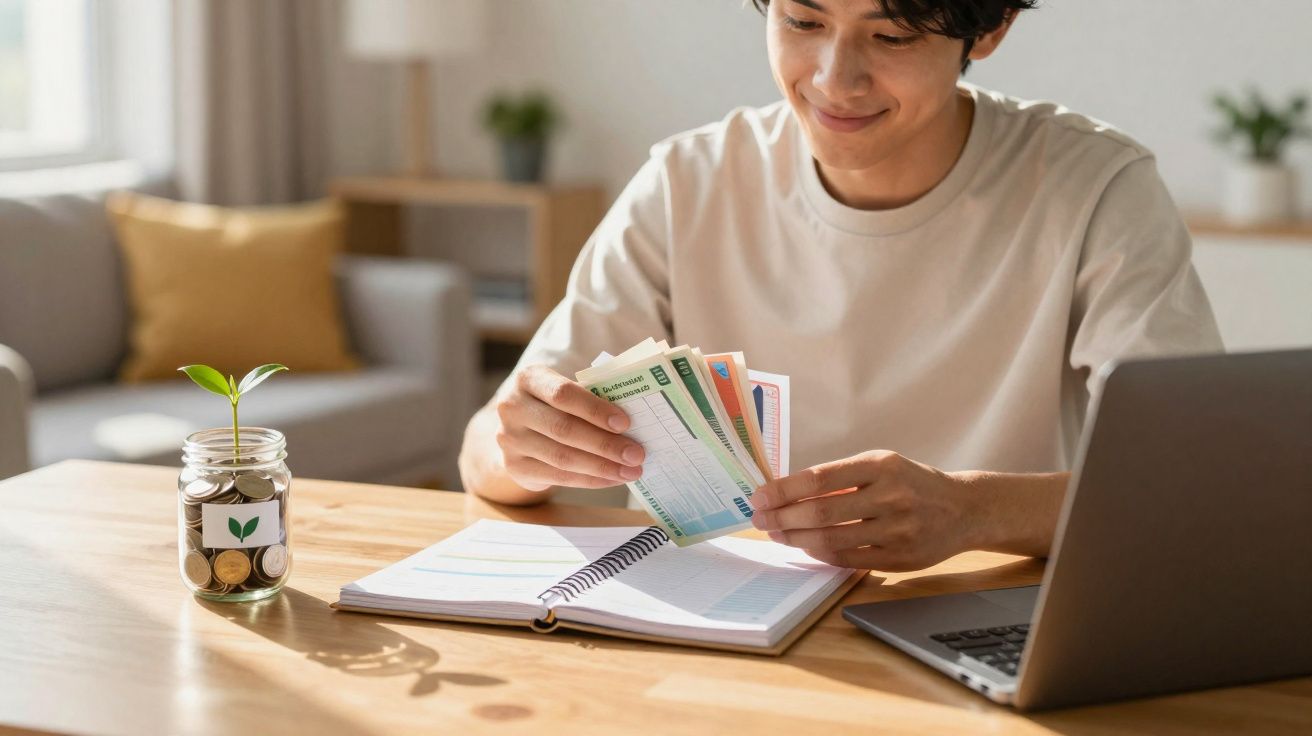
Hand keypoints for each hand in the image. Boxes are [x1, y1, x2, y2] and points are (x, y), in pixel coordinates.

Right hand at [493, 364, 644, 491]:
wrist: (519, 427)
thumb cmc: (555, 403)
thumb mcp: (566, 389)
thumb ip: (593, 394)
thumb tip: (633, 415)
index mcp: (529, 378)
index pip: (563, 394)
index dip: (595, 409)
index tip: (626, 423)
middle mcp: (513, 407)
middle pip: (564, 429)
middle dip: (605, 444)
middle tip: (637, 454)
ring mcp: (510, 439)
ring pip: (562, 457)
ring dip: (602, 467)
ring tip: (631, 470)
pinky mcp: (515, 467)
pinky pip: (558, 477)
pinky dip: (590, 480)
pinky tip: (612, 479)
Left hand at [749, 450, 978, 571]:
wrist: (964, 509)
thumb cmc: (912, 483)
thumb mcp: (882, 465)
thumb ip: (841, 477)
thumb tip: (786, 491)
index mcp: (881, 465)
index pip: (820, 478)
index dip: (784, 490)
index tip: (760, 495)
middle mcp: (891, 495)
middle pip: (821, 511)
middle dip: (782, 517)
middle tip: (760, 519)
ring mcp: (897, 530)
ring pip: (831, 539)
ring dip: (796, 538)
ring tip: (777, 533)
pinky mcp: (900, 558)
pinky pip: (848, 559)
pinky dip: (821, 554)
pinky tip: (806, 547)